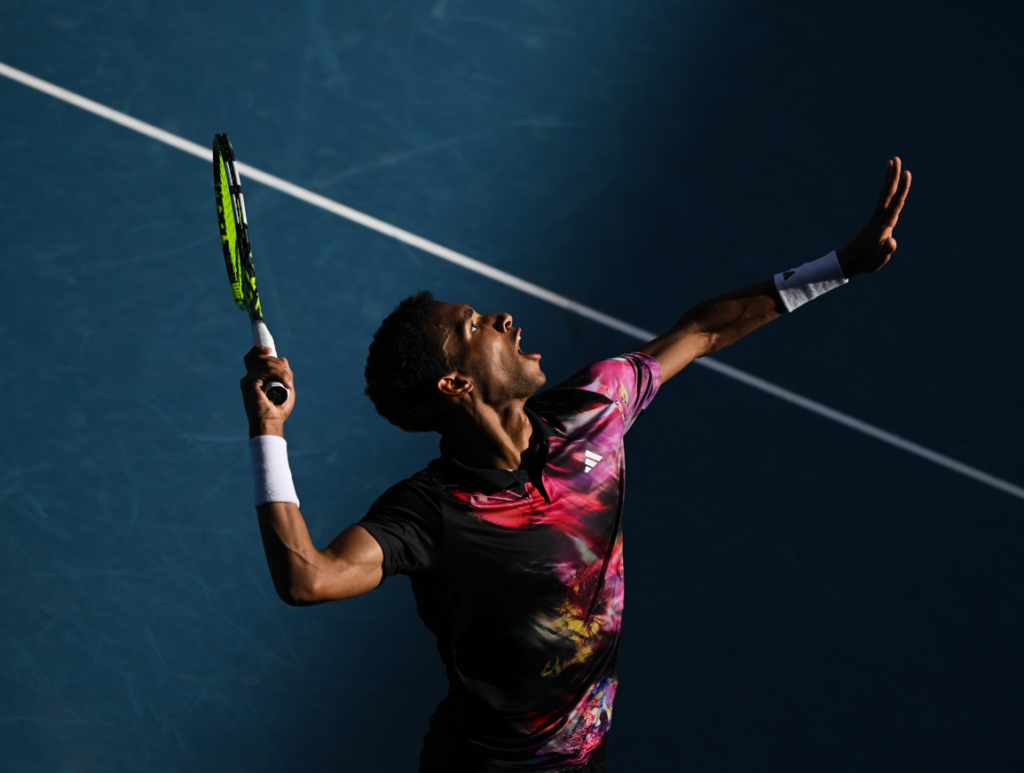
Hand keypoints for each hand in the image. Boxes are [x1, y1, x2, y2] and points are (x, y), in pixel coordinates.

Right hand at [240, 346, 294, 437]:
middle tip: (288, 379)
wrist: (270, 424)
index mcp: (255, 378)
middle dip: (279, 364)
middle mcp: (249, 378)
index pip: (252, 357)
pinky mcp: (250, 384)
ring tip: (288, 383)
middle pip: (262, 357)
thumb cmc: (277, 411)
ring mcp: (248, 380)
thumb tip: (283, 358)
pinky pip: (267, 371)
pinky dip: (280, 375)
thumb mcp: (286, 389)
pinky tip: (287, 384)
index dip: (259, 349)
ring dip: (281, 370)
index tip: (270, 351)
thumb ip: (285, 374)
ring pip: (266, 362)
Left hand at [837, 157, 911, 277]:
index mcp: (884, 225)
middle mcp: (880, 218)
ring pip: (885, 194)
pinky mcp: (876, 220)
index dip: (903, 188)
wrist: (850, 262)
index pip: (896, 203)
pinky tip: (890, 185)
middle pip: (888, 193)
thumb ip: (886, 251)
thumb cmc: (866, 262)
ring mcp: (877, 217)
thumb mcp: (877, 261)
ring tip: (892, 162)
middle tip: (896, 159)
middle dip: (893, 176)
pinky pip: (884, 200)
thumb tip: (892, 242)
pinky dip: (888, 190)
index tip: (907, 173)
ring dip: (889, 178)